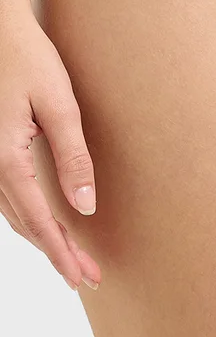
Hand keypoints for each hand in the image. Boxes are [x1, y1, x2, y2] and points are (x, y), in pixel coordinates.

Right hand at [0, 9, 101, 289]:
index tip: (80, 278)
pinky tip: (47, 225)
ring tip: (74, 260)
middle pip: (24, 224)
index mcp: (6, 158)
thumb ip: (73, 157)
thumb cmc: (28, 58)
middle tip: (87, 278)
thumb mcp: (59, 105)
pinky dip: (28, 218)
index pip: (37, 220)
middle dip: (57, 253)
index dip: (60, 252)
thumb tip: (85, 206)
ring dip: (43, 238)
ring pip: (14, 214)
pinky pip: (7, 197)